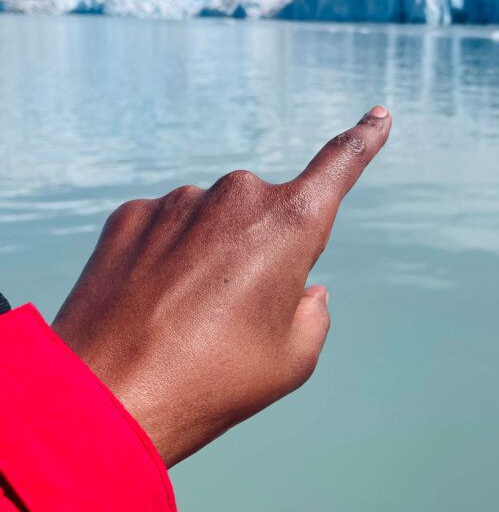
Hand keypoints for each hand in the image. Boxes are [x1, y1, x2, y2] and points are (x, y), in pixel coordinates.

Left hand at [52, 107, 391, 466]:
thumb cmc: (213, 382)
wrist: (107, 397)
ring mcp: (179, 202)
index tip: (379, 114)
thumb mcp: (291, 361)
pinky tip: (149, 305)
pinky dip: (165, 260)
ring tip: (184, 320)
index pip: (340, 165)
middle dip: (261, 252)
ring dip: (209, 258)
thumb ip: (313, 315)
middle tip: (234, 316)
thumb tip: (305, 291)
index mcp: (290, 223)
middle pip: (266, 216)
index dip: (364, 140)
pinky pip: (165, 229)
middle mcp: (237, 196)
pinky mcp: (130, 215)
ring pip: (212, 224)